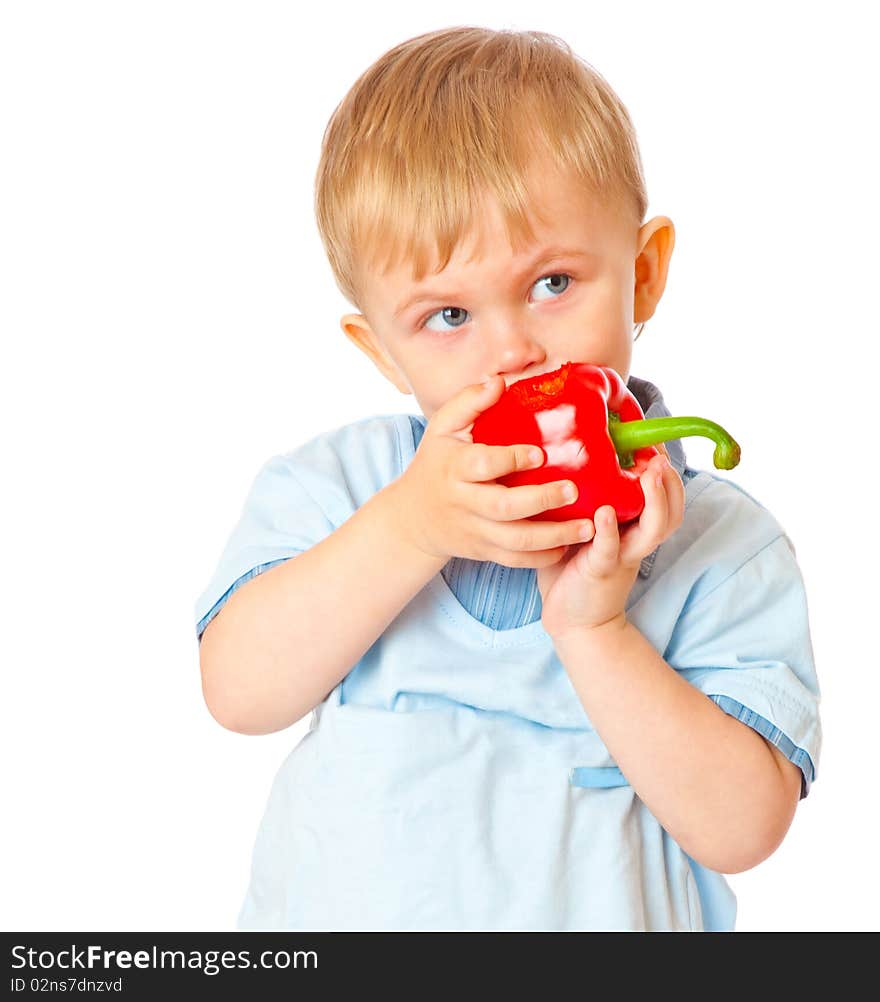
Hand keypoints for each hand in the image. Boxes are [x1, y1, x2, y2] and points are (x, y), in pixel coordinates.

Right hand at [393, 374, 593, 567]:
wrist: (414, 518)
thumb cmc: (437, 463)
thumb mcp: (442, 428)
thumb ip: (469, 402)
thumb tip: (498, 383)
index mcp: (455, 469)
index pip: (482, 465)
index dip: (510, 459)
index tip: (540, 453)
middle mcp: (465, 503)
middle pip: (502, 508)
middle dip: (540, 500)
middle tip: (573, 490)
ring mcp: (475, 531)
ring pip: (515, 542)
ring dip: (553, 537)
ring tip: (588, 526)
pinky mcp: (484, 551)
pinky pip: (515, 561)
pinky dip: (542, 558)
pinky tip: (568, 547)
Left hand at [536, 451, 685, 637]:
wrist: (572, 621)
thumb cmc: (573, 568)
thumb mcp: (583, 527)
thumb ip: (586, 500)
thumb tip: (570, 458)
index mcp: (635, 529)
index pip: (666, 498)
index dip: (667, 472)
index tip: (654, 444)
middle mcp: (636, 542)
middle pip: (672, 512)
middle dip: (670, 482)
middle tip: (658, 456)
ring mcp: (622, 556)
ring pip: (654, 529)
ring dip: (654, 500)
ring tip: (647, 475)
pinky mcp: (601, 570)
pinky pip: (610, 549)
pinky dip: (609, 530)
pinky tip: (605, 512)